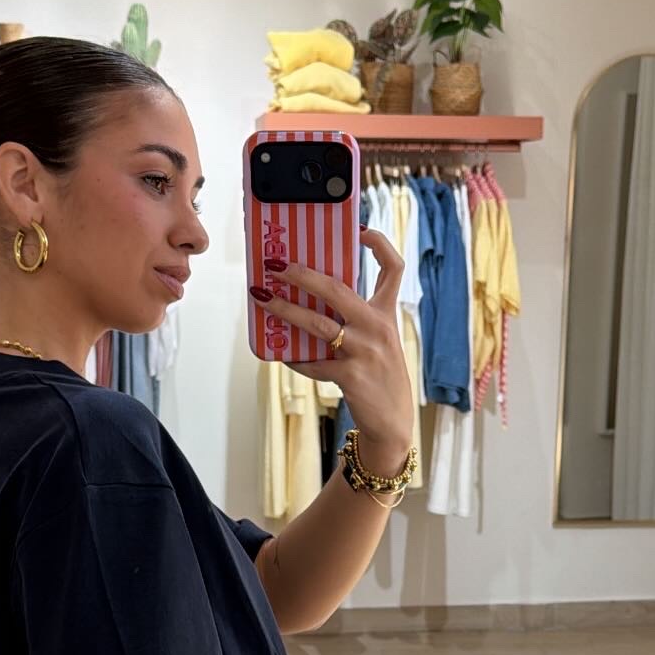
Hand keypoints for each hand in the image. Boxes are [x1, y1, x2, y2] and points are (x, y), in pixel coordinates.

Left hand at [270, 231, 414, 467]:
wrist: (392, 424)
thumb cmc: (378, 378)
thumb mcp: (378, 343)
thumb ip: (355, 321)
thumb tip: (309, 299)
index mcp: (386, 314)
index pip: (393, 268)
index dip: (379, 244)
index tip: (360, 230)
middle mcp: (378, 328)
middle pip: (337, 289)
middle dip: (302, 274)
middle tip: (275, 264)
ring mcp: (365, 352)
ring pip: (317, 323)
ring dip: (284, 309)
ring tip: (261, 298)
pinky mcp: (350, 377)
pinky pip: (312, 362)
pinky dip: (294, 357)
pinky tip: (281, 354)